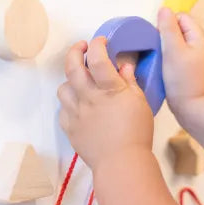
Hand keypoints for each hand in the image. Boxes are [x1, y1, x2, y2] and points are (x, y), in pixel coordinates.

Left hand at [58, 37, 153, 171]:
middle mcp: (88, 97)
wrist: (121, 162)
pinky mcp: (70, 128)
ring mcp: (76, 113)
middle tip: (82, 48)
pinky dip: (69, 104)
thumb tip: (123, 66)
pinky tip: (78, 106)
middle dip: (75, 51)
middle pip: (72, 66)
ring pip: (62, 88)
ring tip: (80, 82)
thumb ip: (129, 82)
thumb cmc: (136, 133)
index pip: (97, 57)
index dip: (97, 44)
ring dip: (70, 80)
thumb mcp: (140, 103)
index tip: (100, 42)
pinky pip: (62, 110)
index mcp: (108, 89)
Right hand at [157, 7, 203, 122]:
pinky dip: (167, 61)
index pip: (181, 17)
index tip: (158, 38)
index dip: (167, 23)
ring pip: (176, 46)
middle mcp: (199, 47)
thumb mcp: (173, 51)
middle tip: (157, 51)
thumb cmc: (184, 81)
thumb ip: (168, 29)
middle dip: (164, 36)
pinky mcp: (189, 72)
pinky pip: (176, 59)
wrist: (195, 110)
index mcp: (199, 38)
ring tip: (158, 61)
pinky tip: (162, 70)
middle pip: (178, 31)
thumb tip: (164, 9)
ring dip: (165, 50)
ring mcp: (195, 60)